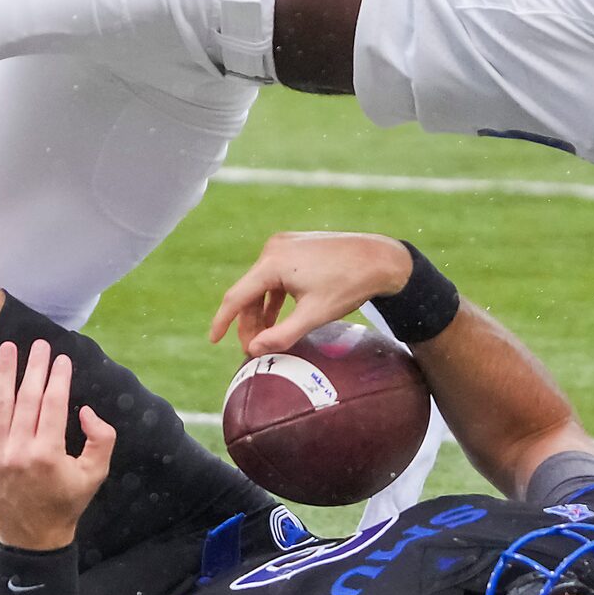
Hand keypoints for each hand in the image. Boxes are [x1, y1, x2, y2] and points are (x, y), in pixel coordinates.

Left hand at [0, 339, 113, 551]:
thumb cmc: (67, 503)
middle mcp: (18, 451)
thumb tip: (85, 411)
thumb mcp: (95, 475)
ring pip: (0, 405)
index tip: (61, 358)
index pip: (52, 404)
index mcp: (48, 455)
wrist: (31, 536)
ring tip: (8, 348)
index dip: (57, 378)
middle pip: (26, 398)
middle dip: (33, 368)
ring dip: (5, 373)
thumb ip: (100, 439)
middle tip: (39, 344)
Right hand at [209, 231, 412, 356]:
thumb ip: (282, 334)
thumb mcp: (314, 315)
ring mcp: (285, 244)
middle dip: (249, 322)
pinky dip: (274, 297)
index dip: (223, 321)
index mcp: (273, 262)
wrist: (379, 259)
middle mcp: (274, 248)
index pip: (236, 296)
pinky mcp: (296, 246)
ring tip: (266, 337)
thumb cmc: (348, 285)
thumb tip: (253, 350)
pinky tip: (278, 317)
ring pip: (262, 284)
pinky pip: (275, 275)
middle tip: (253, 349)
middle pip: (250, 291)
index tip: (214, 340)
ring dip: (262, 311)